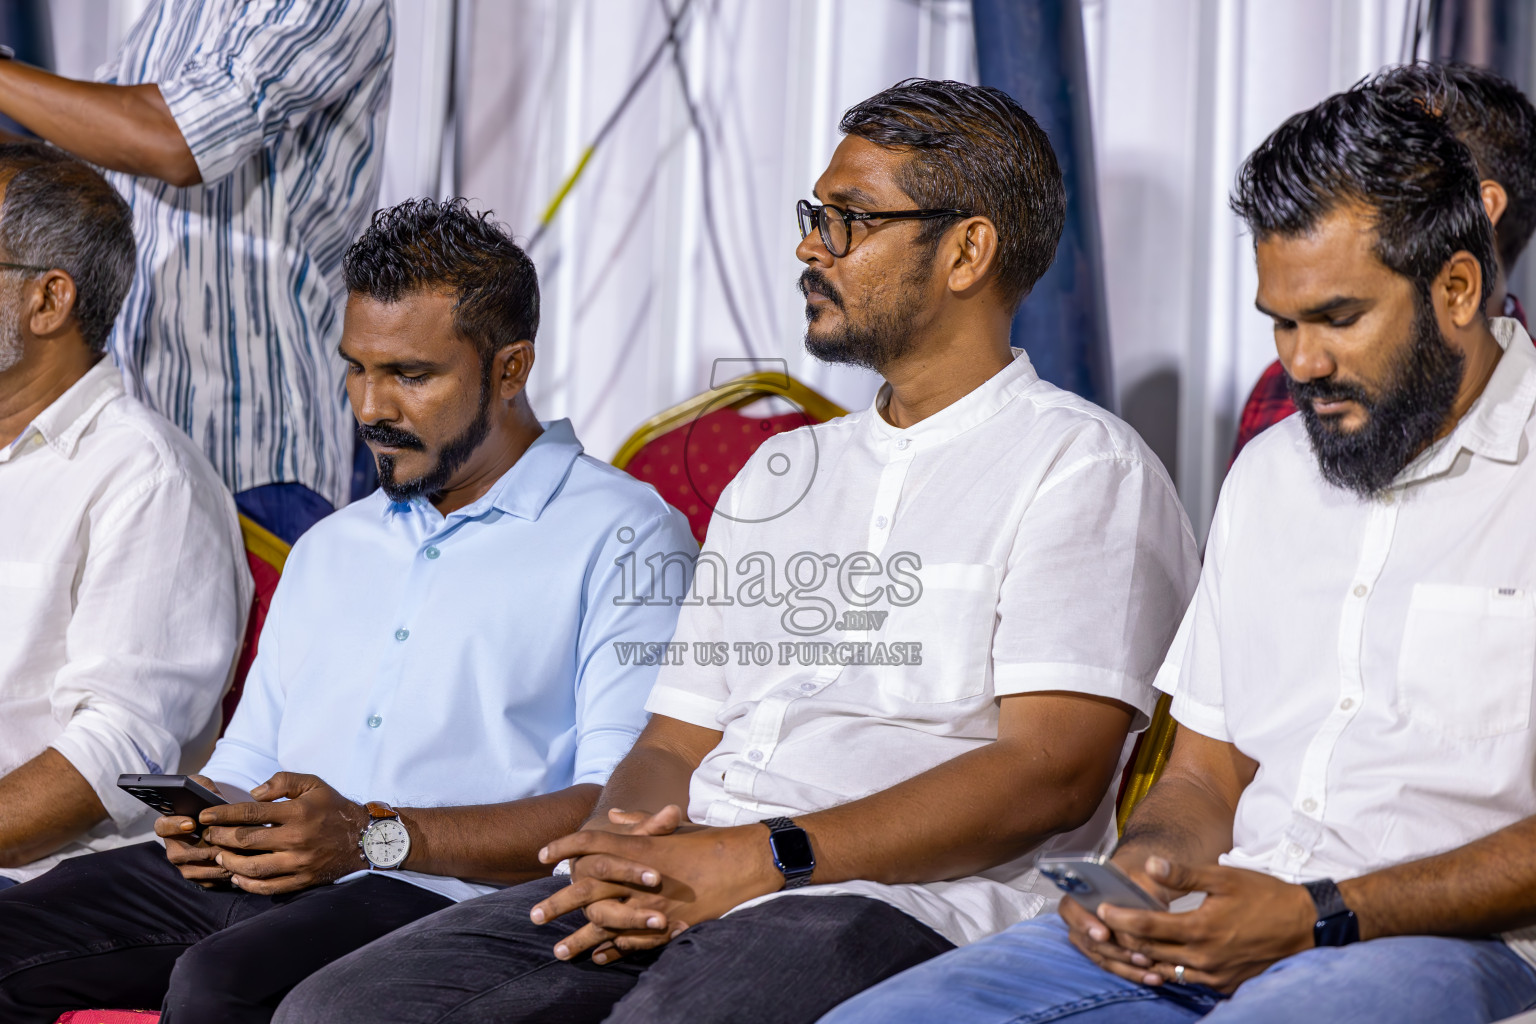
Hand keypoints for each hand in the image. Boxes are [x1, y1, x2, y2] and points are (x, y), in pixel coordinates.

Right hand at [153, 775, 253, 887]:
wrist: (226, 825)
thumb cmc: (212, 804)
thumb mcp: (206, 790)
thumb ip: (203, 786)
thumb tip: (204, 791)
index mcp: (169, 825)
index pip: (162, 827)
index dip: (174, 826)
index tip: (191, 823)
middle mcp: (173, 848)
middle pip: (182, 853)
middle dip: (205, 847)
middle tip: (223, 841)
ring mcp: (184, 866)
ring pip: (198, 869)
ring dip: (217, 861)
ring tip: (236, 852)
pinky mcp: (199, 880)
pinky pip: (210, 881)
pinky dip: (225, 873)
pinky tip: (239, 863)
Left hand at [197, 772, 369, 895]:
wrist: (364, 839)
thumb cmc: (334, 808)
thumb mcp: (314, 784)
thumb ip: (283, 781)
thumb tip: (254, 793)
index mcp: (298, 812)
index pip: (251, 813)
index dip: (223, 814)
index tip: (205, 816)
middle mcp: (297, 838)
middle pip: (246, 840)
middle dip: (220, 837)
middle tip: (208, 835)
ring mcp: (299, 862)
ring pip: (253, 867)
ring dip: (229, 862)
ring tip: (219, 855)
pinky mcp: (302, 880)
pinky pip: (268, 886)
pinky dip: (248, 884)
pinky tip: (237, 877)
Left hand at [530, 818, 782, 963]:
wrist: (748, 860)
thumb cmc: (710, 841)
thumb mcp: (675, 827)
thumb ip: (639, 823)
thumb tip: (609, 816)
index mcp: (641, 847)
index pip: (593, 842)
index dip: (565, 846)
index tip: (543, 855)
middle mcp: (642, 875)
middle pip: (590, 888)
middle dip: (560, 903)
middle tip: (534, 916)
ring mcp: (655, 903)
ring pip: (608, 923)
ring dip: (581, 939)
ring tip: (558, 951)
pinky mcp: (671, 925)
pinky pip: (636, 941)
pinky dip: (615, 949)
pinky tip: (599, 957)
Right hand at [1060, 851, 1173, 981]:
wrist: (1142, 887)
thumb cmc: (1138, 878)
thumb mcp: (1142, 874)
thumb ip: (1143, 883)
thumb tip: (1146, 892)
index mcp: (1079, 892)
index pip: (1070, 908)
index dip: (1084, 922)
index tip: (1104, 933)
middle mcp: (1079, 916)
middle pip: (1087, 939)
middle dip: (1113, 950)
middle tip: (1137, 956)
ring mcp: (1089, 938)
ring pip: (1101, 957)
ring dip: (1125, 965)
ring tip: (1149, 966)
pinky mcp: (1103, 953)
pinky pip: (1113, 967)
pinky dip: (1132, 973)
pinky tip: (1153, 977)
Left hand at [1094, 857, 1314, 992]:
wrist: (1306, 926)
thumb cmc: (1265, 896)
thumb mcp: (1224, 878)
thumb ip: (1184, 874)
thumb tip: (1150, 865)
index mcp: (1200, 929)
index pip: (1147, 927)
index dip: (1120, 918)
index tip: (1100, 909)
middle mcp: (1205, 958)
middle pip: (1150, 953)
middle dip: (1124, 940)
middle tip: (1102, 926)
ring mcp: (1216, 975)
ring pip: (1165, 971)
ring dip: (1143, 959)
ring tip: (1123, 943)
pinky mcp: (1226, 984)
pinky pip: (1187, 980)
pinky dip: (1168, 970)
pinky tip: (1158, 959)